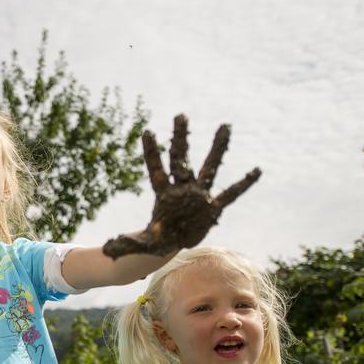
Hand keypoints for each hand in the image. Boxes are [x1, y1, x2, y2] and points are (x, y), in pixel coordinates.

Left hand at [103, 115, 261, 257]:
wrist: (169, 244)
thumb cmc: (153, 239)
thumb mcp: (140, 244)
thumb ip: (126, 244)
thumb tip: (107, 248)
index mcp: (163, 194)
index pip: (155, 168)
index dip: (151, 152)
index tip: (147, 131)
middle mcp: (182, 189)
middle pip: (181, 159)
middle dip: (181, 138)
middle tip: (180, 115)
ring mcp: (199, 196)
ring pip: (210, 167)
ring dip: (217, 147)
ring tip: (225, 126)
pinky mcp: (212, 208)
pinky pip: (231, 194)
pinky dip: (243, 184)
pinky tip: (256, 171)